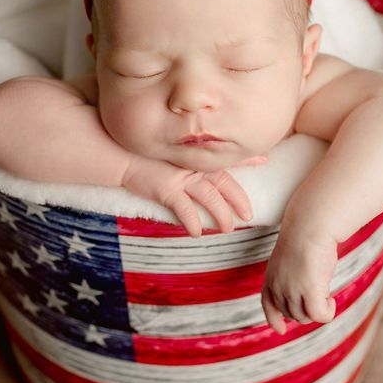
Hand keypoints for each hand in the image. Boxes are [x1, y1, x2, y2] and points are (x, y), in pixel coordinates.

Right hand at [121, 154, 263, 236]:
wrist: (119, 153)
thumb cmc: (142, 152)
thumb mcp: (168, 149)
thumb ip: (185, 153)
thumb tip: (203, 156)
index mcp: (195, 155)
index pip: (225, 157)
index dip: (246, 158)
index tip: (264, 160)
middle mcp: (192, 165)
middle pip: (224, 182)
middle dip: (239, 199)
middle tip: (249, 215)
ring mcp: (180, 177)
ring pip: (210, 197)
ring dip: (221, 215)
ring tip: (228, 228)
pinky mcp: (166, 189)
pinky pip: (184, 209)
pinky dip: (192, 221)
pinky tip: (198, 232)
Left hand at [261, 223, 338, 334]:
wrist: (310, 227)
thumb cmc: (306, 238)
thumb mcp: (292, 260)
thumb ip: (293, 277)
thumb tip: (307, 298)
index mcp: (271, 277)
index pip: (268, 304)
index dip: (274, 319)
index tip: (281, 330)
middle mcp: (278, 287)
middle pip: (293, 314)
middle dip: (307, 309)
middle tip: (321, 294)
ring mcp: (292, 291)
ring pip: (306, 316)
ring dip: (319, 308)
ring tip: (327, 292)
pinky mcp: (309, 292)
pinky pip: (319, 315)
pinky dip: (327, 312)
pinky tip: (331, 299)